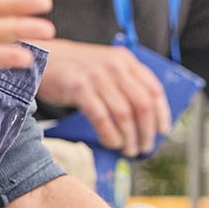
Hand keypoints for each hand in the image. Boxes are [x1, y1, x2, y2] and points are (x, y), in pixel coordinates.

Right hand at [37, 40, 170, 156]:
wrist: (45, 57)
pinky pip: (102, 118)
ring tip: (129, 149)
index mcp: (126, 60)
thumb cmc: (77, 68)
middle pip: (142, 104)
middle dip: (147, 130)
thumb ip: (125, 84)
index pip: (154, 89)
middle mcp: (115, 66)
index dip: (162, 113)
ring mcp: (98, 77)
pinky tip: (112, 143)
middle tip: (145, 146)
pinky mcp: (80, 88)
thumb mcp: (106, 66)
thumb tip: (145, 118)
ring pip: (124, 114)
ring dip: (130, 137)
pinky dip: (110, 135)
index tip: (163, 131)